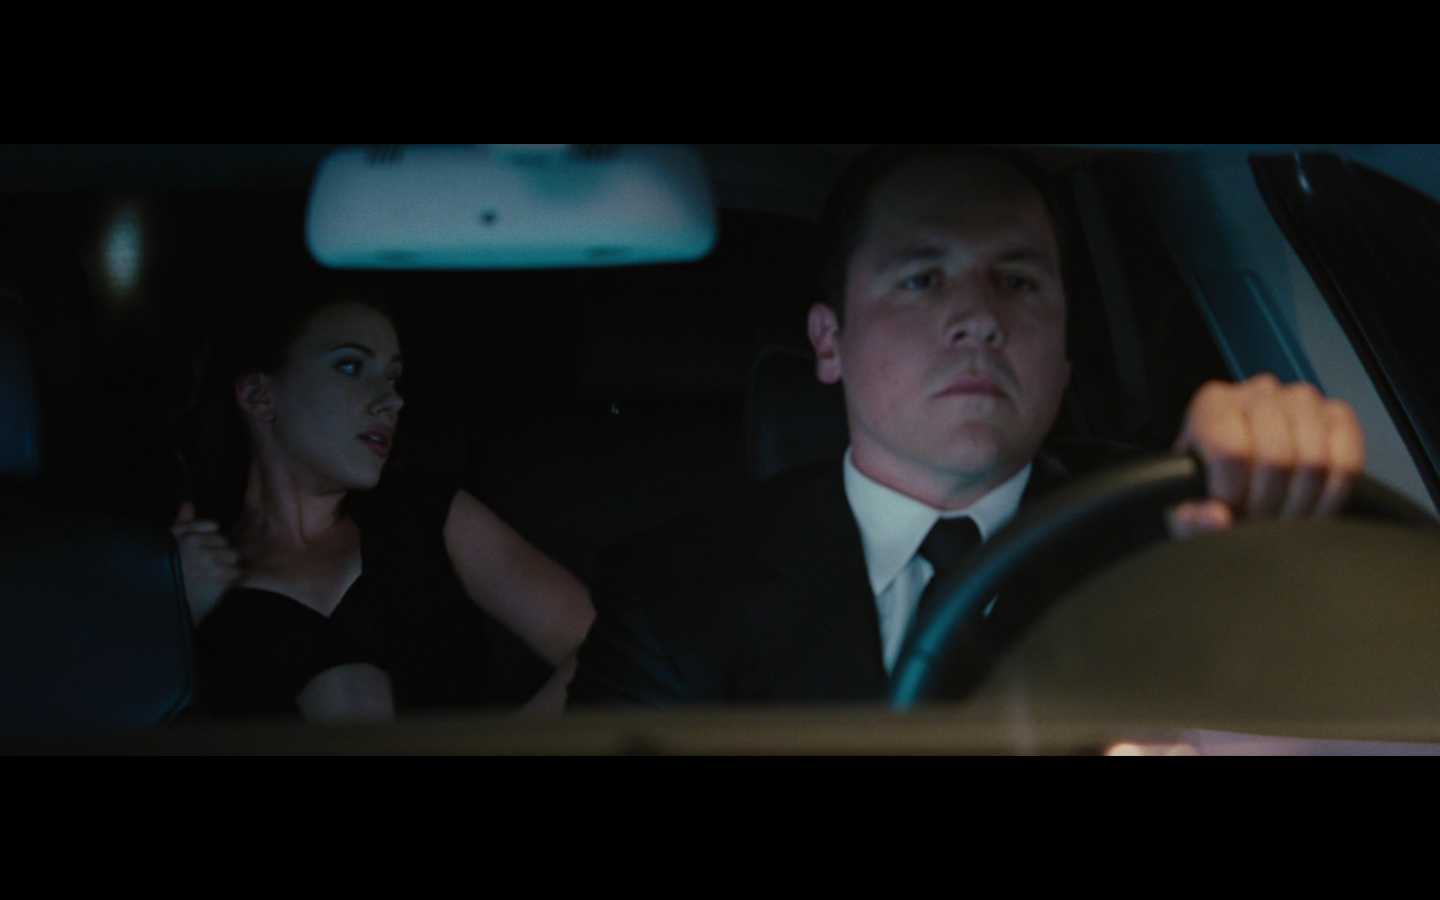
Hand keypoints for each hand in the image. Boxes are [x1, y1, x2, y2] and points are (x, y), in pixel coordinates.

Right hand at [171, 501, 241, 626]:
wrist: (162, 610)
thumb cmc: (163, 577)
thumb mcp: (166, 546)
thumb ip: (182, 524)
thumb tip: (188, 502)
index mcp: (183, 537)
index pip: (212, 527)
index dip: (211, 541)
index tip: (203, 551)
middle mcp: (197, 547)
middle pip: (226, 542)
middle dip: (220, 553)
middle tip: (207, 568)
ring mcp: (209, 563)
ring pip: (233, 557)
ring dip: (227, 567)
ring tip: (211, 578)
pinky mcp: (218, 580)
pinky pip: (236, 574)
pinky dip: (229, 581)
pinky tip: (215, 587)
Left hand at [1169, 375, 1366, 537]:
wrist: (1240, 474)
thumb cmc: (1210, 486)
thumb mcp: (1187, 507)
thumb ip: (1192, 518)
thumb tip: (1218, 519)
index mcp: (1213, 403)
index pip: (1231, 450)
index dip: (1234, 494)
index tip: (1230, 512)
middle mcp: (1259, 391)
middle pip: (1275, 459)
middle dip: (1268, 505)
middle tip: (1260, 522)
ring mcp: (1303, 399)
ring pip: (1314, 461)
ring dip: (1300, 505)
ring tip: (1283, 518)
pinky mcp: (1339, 415)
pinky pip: (1348, 462)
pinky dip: (1332, 498)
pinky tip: (1312, 510)